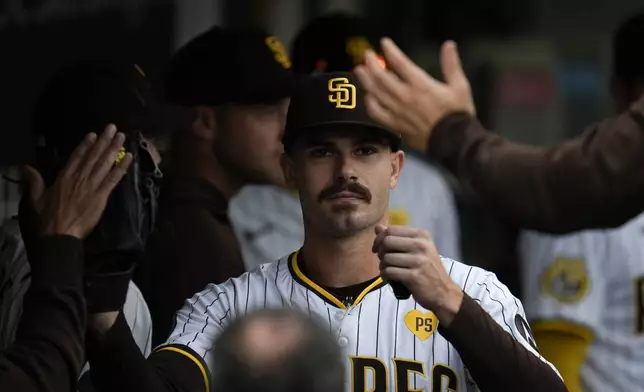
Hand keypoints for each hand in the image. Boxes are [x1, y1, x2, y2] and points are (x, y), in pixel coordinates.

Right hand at [22, 124, 132, 238]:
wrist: (60, 234)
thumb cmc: (47, 218)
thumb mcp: (36, 198)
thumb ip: (34, 182)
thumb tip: (26, 168)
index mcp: (64, 177)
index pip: (77, 157)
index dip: (86, 145)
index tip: (94, 134)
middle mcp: (79, 178)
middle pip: (94, 156)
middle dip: (104, 141)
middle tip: (113, 128)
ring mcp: (92, 186)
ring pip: (105, 164)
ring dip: (114, 149)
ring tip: (122, 137)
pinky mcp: (101, 196)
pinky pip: (113, 180)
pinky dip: (121, 168)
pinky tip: (129, 158)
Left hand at [355, 38, 474, 152]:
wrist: (453, 141)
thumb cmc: (458, 113)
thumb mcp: (460, 86)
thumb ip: (451, 65)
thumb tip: (448, 44)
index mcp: (421, 85)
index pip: (400, 63)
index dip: (390, 51)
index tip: (384, 43)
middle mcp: (405, 96)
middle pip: (382, 77)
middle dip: (372, 64)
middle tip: (366, 55)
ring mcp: (397, 111)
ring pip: (376, 93)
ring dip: (366, 80)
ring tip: (359, 71)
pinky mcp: (395, 125)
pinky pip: (377, 113)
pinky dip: (370, 103)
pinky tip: (368, 96)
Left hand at [373, 224, 463, 325]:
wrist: (443, 291)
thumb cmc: (428, 269)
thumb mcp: (417, 249)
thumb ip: (397, 237)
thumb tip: (378, 227)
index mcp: (422, 235)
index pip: (391, 230)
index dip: (379, 239)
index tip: (378, 248)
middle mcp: (421, 245)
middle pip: (387, 241)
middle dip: (380, 251)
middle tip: (384, 260)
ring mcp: (419, 261)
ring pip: (387, 258)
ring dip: (382, 266)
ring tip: (388, 270)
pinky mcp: (414, 276)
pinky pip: (389, 271)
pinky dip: (385, 275)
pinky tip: (390, 278)